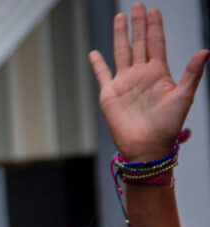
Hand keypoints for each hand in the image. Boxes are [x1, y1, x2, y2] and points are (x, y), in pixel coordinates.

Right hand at [88, 4, 207, 160]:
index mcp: (159, 72)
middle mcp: (141, 74)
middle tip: (137, 5)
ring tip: (119, 18)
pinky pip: (102, 74)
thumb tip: (206, 51)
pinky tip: (94, 53)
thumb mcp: (184, 97)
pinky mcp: (109, 94)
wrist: (146, 146)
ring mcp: (125, 83)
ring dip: (120, 35)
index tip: (154, 10)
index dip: (155, 26)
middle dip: (138, 24)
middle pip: (139, 42)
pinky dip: (97, 64)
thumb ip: (192, 73)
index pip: (156, 43)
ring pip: (121, 52)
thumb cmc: (168, 125)